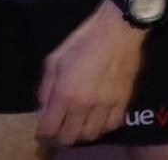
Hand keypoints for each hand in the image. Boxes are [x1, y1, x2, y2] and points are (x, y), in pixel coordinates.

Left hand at [35, 0, 144, 147]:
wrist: (119, 30)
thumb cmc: (83, 41)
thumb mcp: (54, 60)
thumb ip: (46, 88)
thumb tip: (44, 110)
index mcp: (65, 94)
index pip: (49, 129)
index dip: (43, 134)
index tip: (43, 132)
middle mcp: (84, 104)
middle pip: (69, 137)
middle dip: (60, 137)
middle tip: (59, 130)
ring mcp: (106, 104)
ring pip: (91, 134)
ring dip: (81, 134)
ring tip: (79, 126)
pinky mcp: (124, 100)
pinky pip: (112, 124)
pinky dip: (103, 127)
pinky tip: (98, 119)